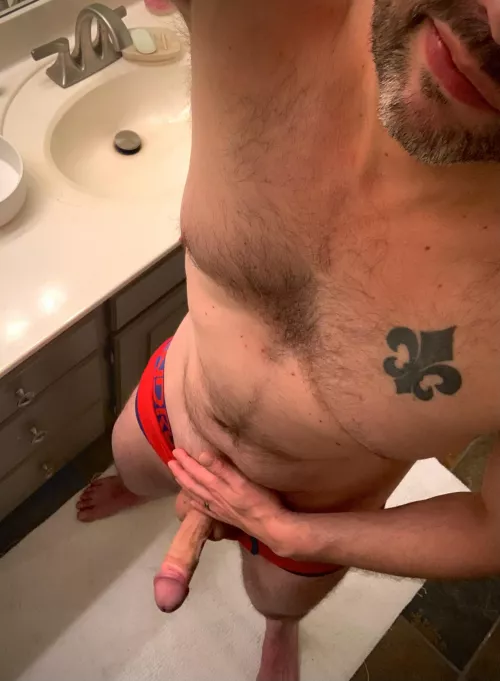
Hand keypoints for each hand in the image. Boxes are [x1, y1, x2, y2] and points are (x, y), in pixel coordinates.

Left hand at [168, 449, 288, 546]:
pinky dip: (195, 503)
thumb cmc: (260, 500)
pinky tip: (192, 502)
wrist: (270, 526)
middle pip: (192, 483)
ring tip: (177, 477)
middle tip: (170, 461)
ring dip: (185, 485)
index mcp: (217, 486)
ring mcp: (218, 509)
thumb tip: (201, 455)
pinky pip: (203, 508)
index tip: (176, 451)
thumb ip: (222, 468)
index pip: (196, 471)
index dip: (186, 461)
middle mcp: (214, 498)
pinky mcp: (224, 517)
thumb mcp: (242, 480)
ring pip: (196, 495)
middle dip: (181, 472)